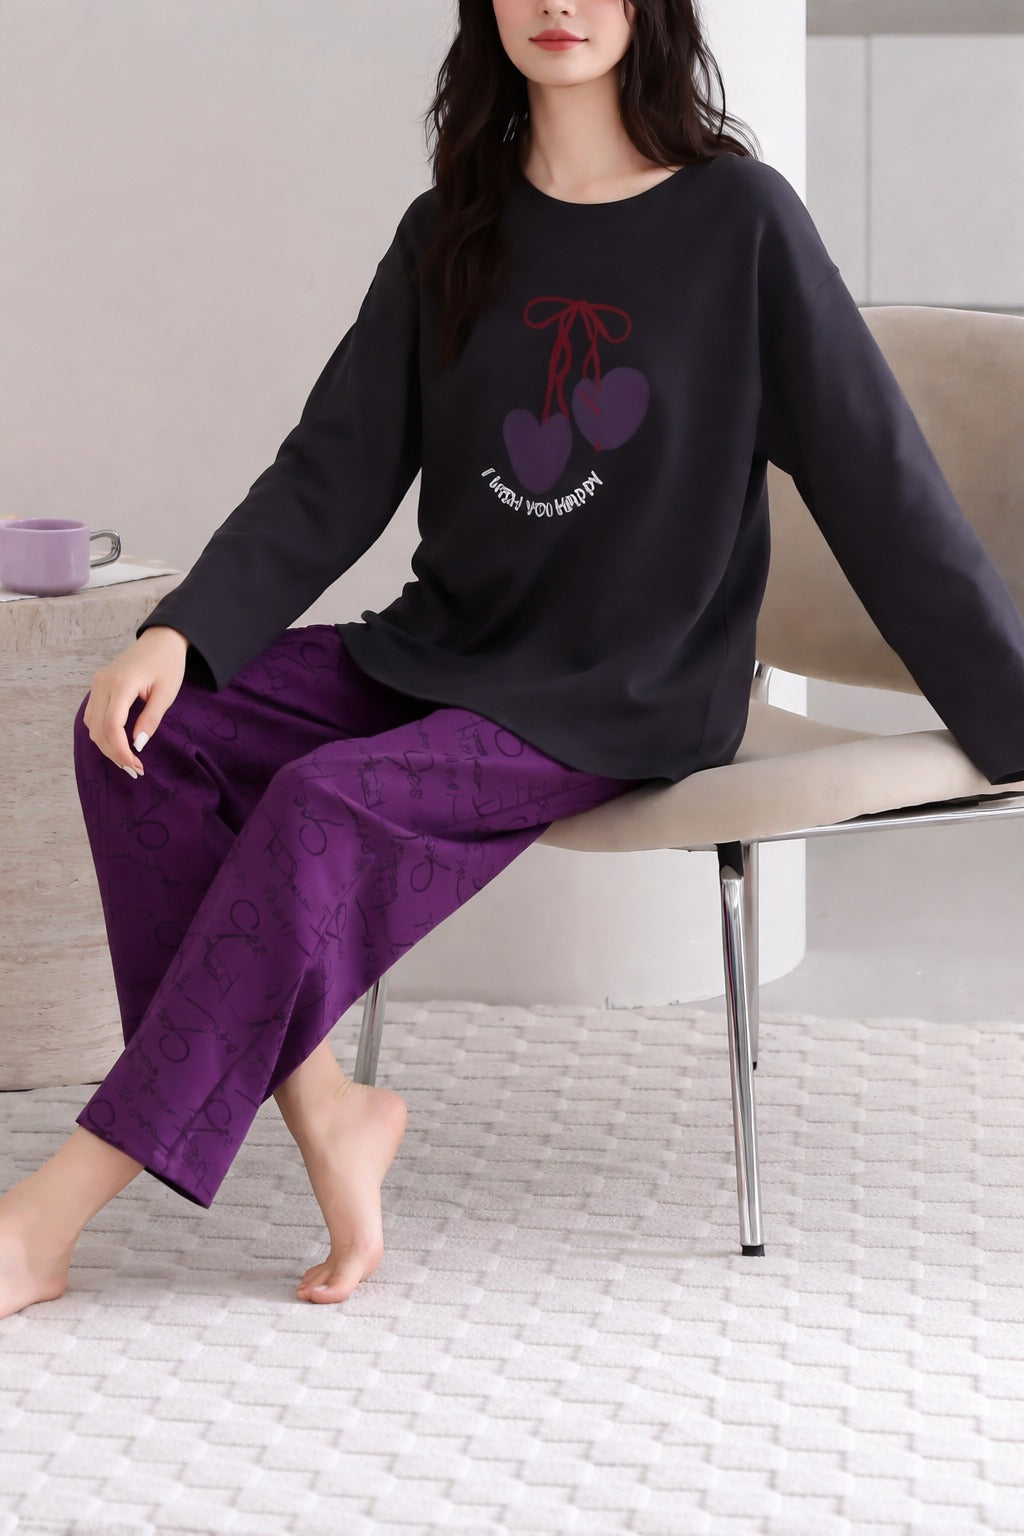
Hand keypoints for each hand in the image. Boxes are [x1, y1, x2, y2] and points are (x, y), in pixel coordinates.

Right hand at [82, 626, 189, 776]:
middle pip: (98, 729)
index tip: (136, 766)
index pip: (112, 727)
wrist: (161, 639)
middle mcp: (102, 684)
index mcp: (121, 684)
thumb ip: (150, 720)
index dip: (121, 751)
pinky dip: (102, 733)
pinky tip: (118, 743)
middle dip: (114, 754)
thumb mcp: (166, 693)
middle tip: (134, 770)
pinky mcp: (98, 686)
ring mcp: (97, 684)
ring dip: (106, 746)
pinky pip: (92, 716)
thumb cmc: (168, 664)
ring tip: (127, 760)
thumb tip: (137, 746)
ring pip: (91, 725)